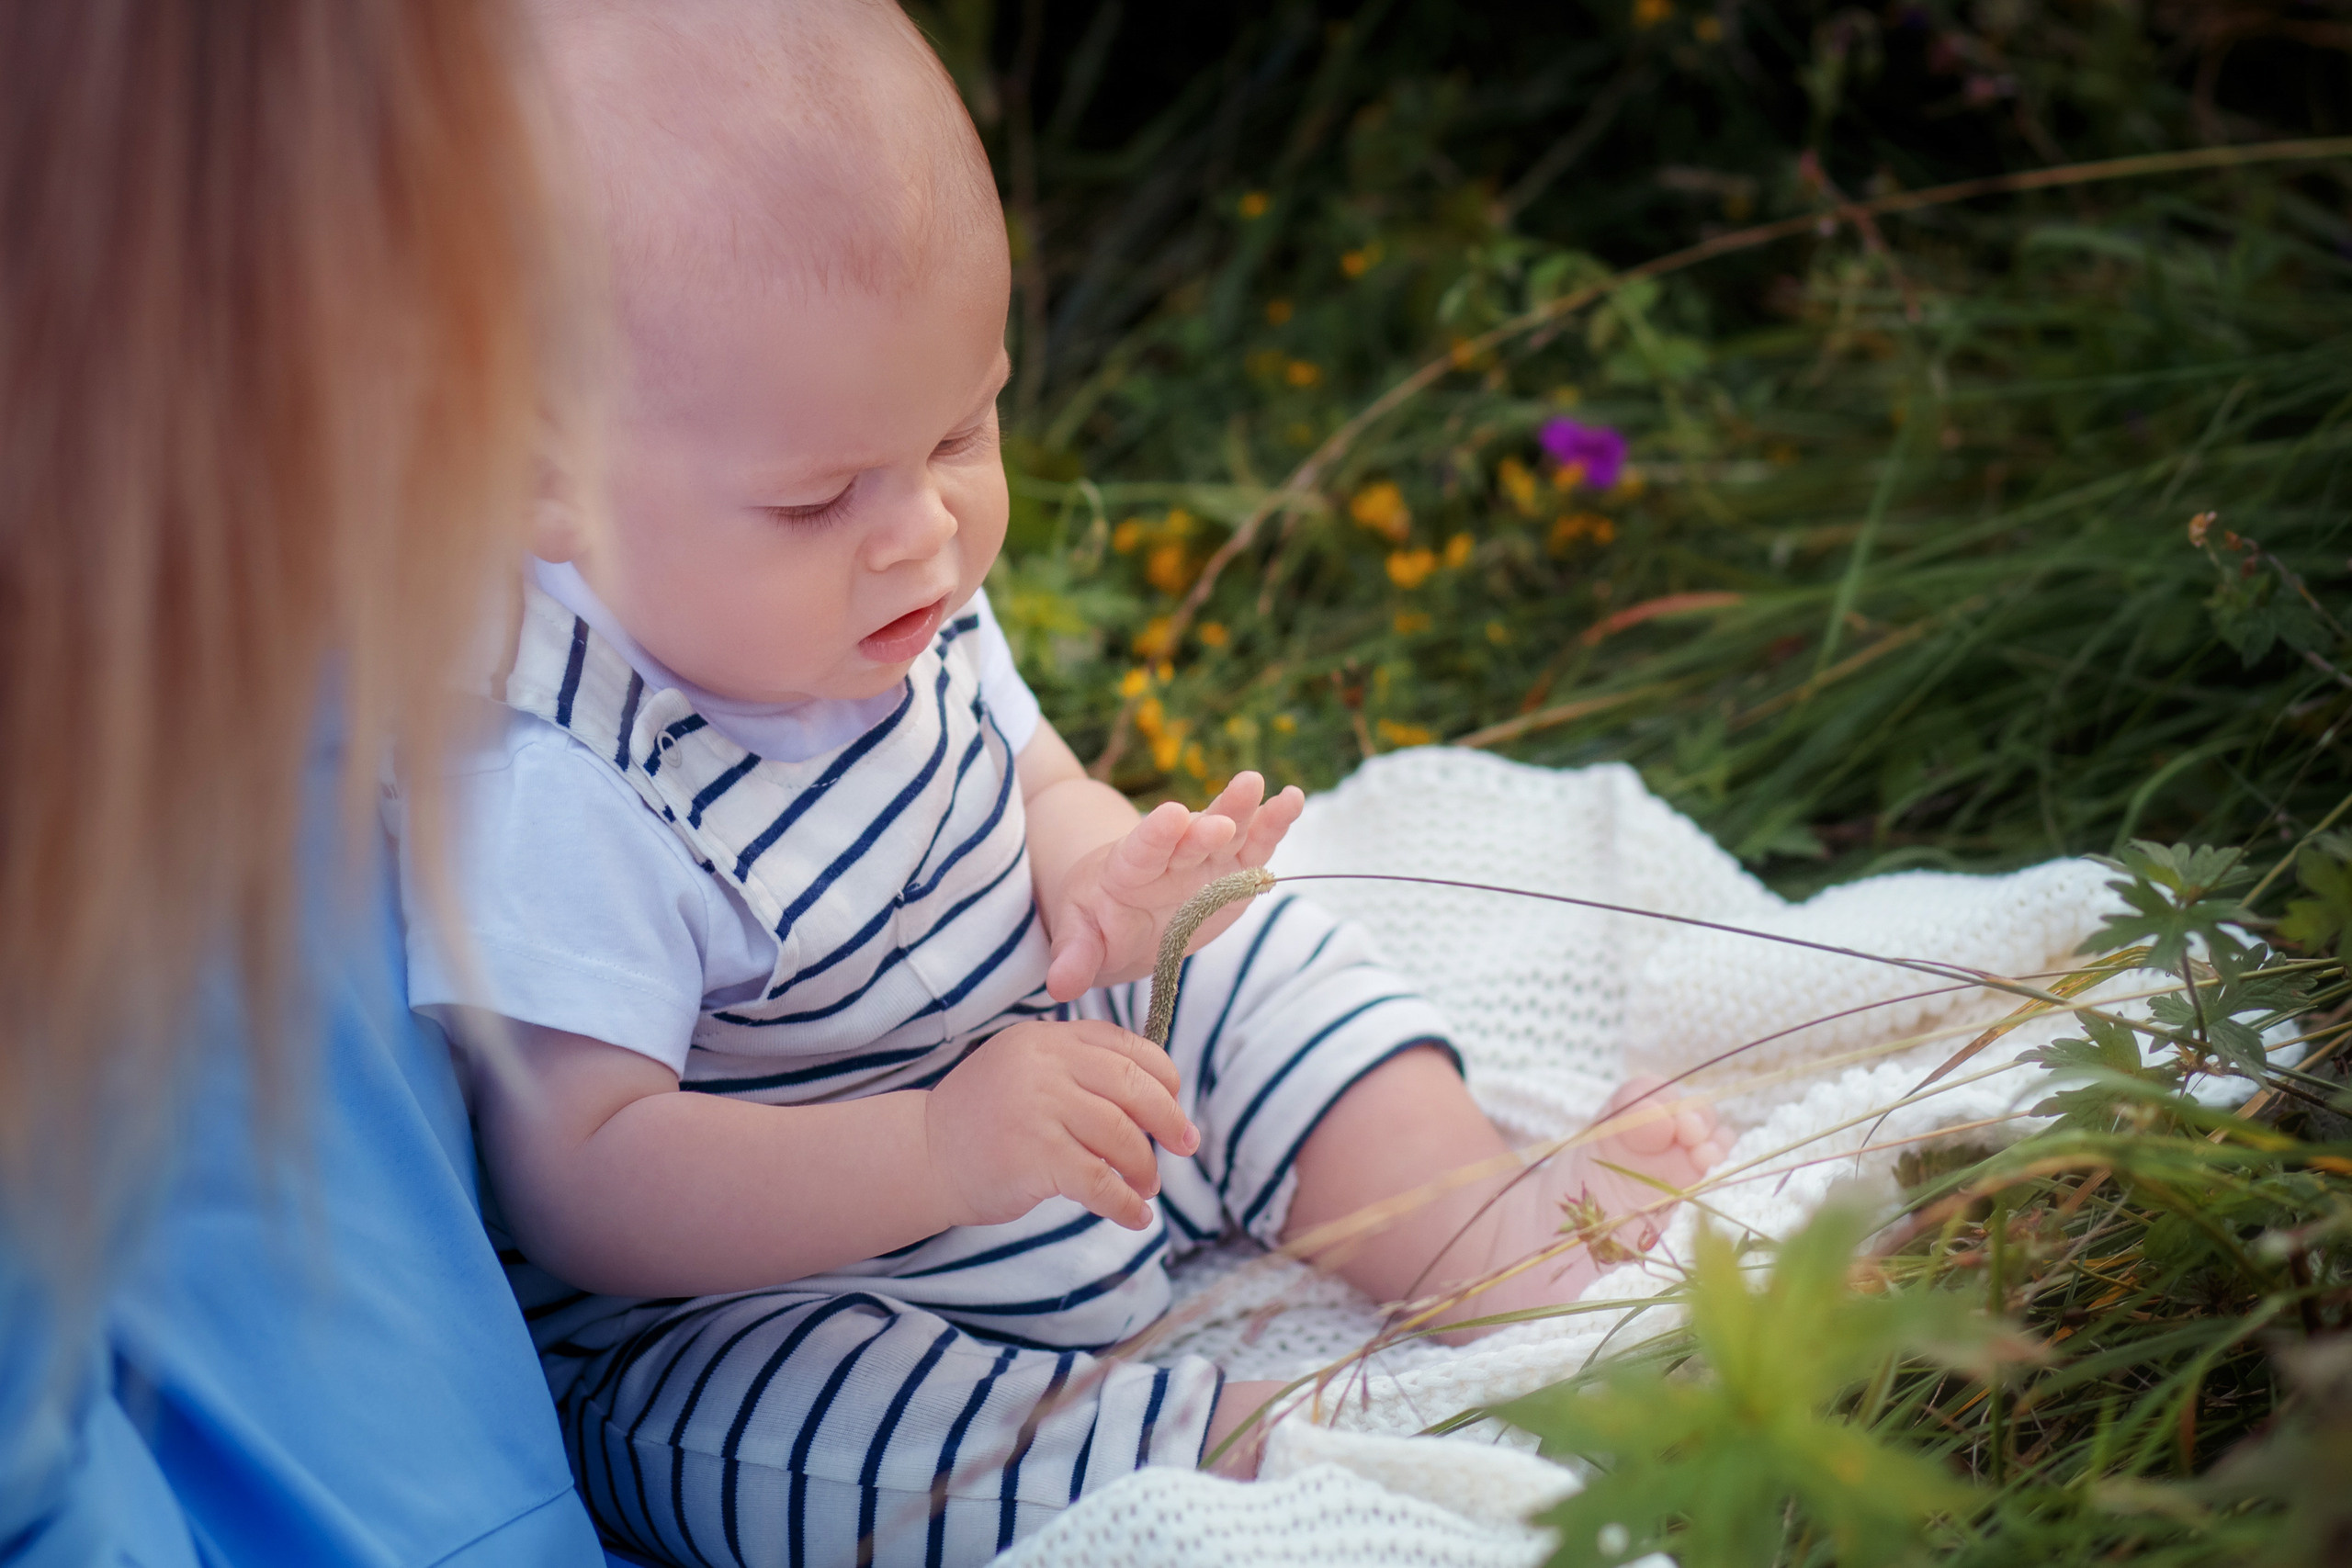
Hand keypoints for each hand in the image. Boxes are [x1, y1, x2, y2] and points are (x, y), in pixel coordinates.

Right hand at [923, 1019, 1199, 1230]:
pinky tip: (1135, 1216)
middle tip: (1186, 1146)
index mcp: (1048, 1038)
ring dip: (1145, 1167)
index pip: (1126, 1047)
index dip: (1164, 1078)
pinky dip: (1126, 1203)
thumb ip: (1079, 1070)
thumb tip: (1160, 1099)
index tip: (1176, 1106)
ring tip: (1147, 1186)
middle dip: (1169, 1120)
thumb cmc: (986, 1121)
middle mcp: (1044, 1064)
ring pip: (1121, 1136)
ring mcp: (1038, 1107)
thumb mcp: (1028, 1072)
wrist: (923, 1156)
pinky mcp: (1034, 1155)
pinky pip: (1100, 1181)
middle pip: (1133, 1087)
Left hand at [1044, 771, 1303, 1000]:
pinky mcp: (1233, 871)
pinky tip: (1292, 799)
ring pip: (1228, 832)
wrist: (1121, 915)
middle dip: (1207, 828)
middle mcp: (1170, 857)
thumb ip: (1074, 956)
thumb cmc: (1097, 924)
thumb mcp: (1079, 938)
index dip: (1156, 835)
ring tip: (1273, 793)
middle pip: (1189, 838)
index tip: (1170, 816)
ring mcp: (1204, 860)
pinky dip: (1274, 825)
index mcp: (1127, 869)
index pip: (1141, 849)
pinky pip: (1255, 847)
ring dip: (1247, 813)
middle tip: (1222, 822)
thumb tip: (1059, 985)